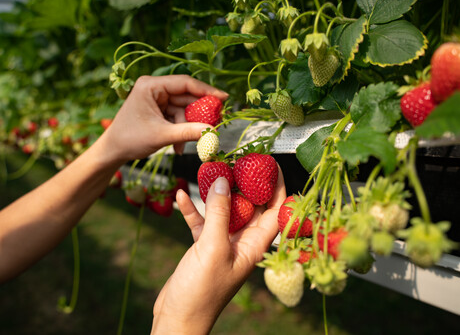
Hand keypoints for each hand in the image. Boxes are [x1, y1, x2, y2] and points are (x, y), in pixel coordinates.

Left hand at [100, 75, 227, 162]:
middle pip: (186, 98)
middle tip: (213, 125)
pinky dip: (180, 132)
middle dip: (197, 115)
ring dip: (186, 129)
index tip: (224, 98)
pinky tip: (177, 147)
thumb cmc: (130, 139)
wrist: (113, 151)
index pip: (185, 83)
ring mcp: (157, 100)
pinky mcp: (158, 111)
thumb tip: (212, 131)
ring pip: (183, 111)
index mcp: (151, 85)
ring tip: (182, 146)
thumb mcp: (161, 136)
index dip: (206, 90)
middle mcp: (155, 89)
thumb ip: (187, 132)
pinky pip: (177, 118)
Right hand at [151, 168, 285, 333]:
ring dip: (216, 192)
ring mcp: (222, 243)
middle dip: (244, 183)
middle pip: (249, 206)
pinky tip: (180, 196)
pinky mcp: (203, 246)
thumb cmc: (201, 292)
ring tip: (209, 170)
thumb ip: (220, 213)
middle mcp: (242, 242)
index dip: (277, 186)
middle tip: (236, 161)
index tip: (271, 164)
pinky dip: (193, 209)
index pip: (275, 210)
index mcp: (254, 245)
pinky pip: (201, 221)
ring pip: (224, 210)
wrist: (177, 319)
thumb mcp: (213, 248)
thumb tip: (224, 181)